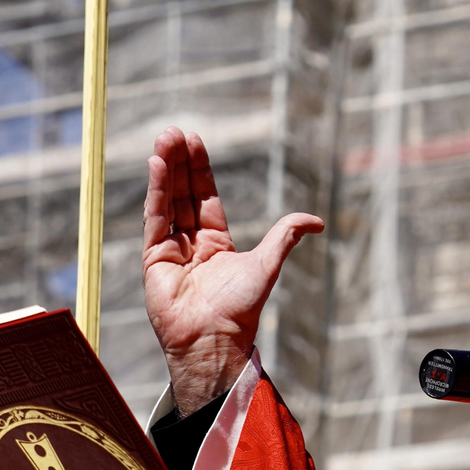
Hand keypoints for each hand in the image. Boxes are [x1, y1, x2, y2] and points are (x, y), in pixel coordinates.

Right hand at [142, 128, 322, 413]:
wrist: (215, 339)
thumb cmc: (240, 308)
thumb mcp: (266, 263)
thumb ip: (284, 236)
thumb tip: (316, 220)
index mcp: (217, 244)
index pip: (204, 197)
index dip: (199, 169)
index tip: (193, 140)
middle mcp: (192, 245)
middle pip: (183, 194)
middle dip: (179, 162)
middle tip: (174, 130)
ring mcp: (171, 251)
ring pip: (167, 201)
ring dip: (165, 170)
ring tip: (164, 138)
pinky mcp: (153, 259)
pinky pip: (155, 218)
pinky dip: (156, 191)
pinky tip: (157, 165)